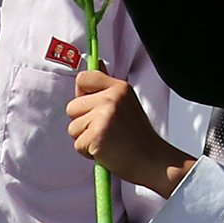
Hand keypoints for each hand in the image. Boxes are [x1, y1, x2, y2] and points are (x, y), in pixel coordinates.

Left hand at [65, 71, 189, 195]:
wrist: (152, 159)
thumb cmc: (137, 135)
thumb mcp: (127, 103)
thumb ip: (107, 87)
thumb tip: (96, 63)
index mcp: (119, 87)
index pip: (83, 78)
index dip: (83, 93)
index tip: (93, 105)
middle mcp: (111, 99)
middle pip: (72, 106)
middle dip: (83, 121)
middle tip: (105, 129)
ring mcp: (103, 117)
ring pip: (72, 127)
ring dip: (85, 138)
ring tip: (107, 140)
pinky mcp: (96, 136)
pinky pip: (77, 144)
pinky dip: (88, 151)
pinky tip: (106, 150)